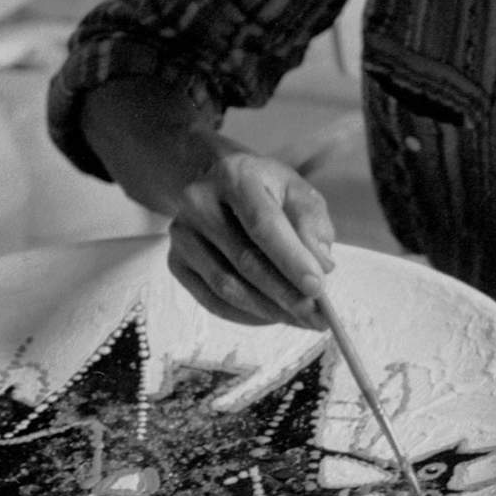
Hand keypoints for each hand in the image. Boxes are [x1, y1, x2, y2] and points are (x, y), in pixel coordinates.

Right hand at [166, 150, 335, 328]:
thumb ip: (313, 225)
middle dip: (284, 293)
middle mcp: (198, 201)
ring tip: (301, 320)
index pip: (263, 224)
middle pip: (243, 259)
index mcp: (234, 175)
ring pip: (226, 286)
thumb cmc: (268, 191)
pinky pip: (211, 300)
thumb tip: (320, 266)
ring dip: (267, 310)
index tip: (317, 288)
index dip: (290, 259)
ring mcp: (181, 233)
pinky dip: (245, 315)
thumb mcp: (299, 193)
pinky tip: (272, 316)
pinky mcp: (175, 261)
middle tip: (316, 316)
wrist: (223, 188)